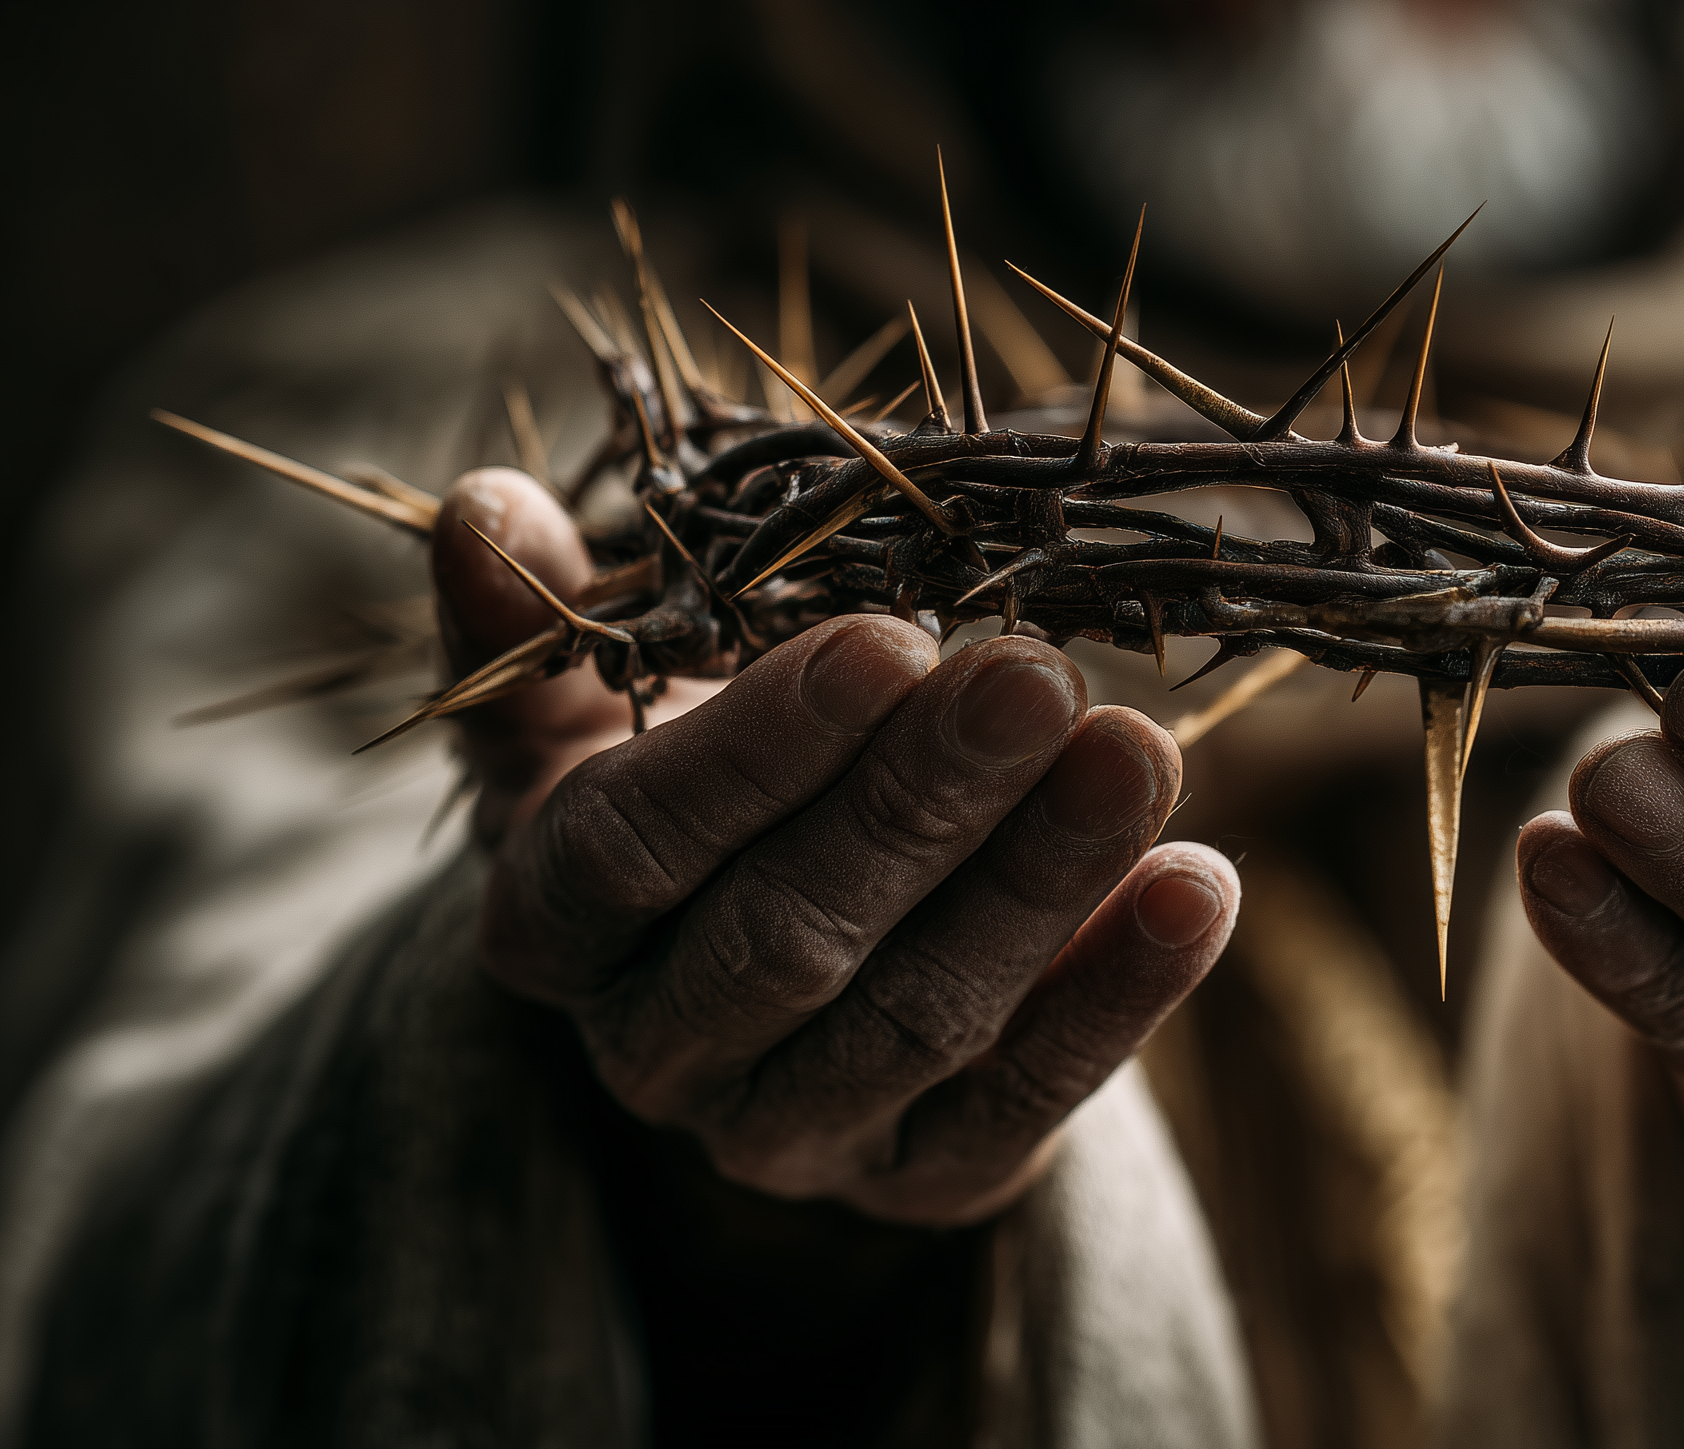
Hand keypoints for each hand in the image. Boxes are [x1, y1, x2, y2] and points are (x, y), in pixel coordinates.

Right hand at [434, 467, 1237, 1224]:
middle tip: (1033, 677)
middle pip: (786, 937)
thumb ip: (540, 616)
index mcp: (548, 925)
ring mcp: (792, 1135)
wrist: (765, 969)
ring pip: (917, 1017)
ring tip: (1135, 754)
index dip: (756, 751)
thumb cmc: (686, 788)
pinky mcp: (927, 1182)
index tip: (886, 638)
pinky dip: (1121, 998)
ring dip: (1035, 883)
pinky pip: (1029, 1101)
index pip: (633, 849)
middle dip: (919, 804)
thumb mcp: (590, 705)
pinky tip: (1199, 887)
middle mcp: (654, 1053)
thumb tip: (484, 501)